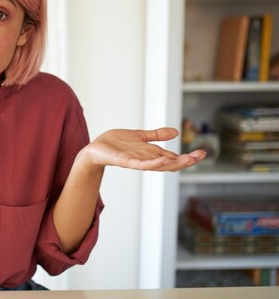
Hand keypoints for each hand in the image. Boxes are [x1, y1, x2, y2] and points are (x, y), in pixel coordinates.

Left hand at [81, 127, 205, 171]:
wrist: (95, 149)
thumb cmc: (115, 144)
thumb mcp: (139, 136)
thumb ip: (156, 135)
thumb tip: (175, 132)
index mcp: (151, 154)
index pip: (173, 157)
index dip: (188, 156)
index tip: (202, 153)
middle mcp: (147, 160)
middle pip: (171, 163)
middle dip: (186, 161)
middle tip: (201, 156)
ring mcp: (138, 162)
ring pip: (159, 166)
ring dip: (174, 163)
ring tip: (188, 159)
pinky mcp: (127, 162)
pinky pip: (142, 165)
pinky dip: (153, 164)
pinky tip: (163, 160)